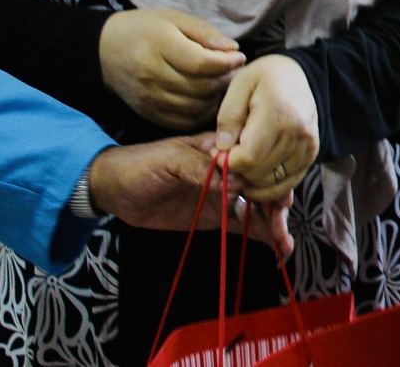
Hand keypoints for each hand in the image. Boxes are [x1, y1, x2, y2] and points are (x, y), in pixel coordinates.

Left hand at [85, 135, 294, 253]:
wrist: (114, 189)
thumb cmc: (141, 164)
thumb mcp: (169, 160)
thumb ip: (200, 168)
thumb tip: (236, 182)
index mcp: (223, 151)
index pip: (256, 162)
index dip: (271, 180)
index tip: (281, 200)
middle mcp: (230, 172)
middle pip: (263, 188)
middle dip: (277, 208)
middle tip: (283, 230)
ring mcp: (224, 196)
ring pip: (257, 209)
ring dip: (273, 225)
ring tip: (284, 246)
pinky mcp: (215, 217)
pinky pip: (242, 225)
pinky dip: (260, 235)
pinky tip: (275, 247)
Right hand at [97, 9, 244, 128]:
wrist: (104, 50)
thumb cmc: (145, 29)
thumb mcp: (174, 18)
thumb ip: (205, 33)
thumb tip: (233, 50)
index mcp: (159, 46)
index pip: (200, 64)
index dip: (226, 63)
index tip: (239, 57)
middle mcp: (151, 75)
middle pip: (200, 88)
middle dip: (224, 82)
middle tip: (234, 73)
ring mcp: (148, 98)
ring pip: (194, 108)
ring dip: (215, 100)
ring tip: (221, 85)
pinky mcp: (147, 112)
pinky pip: (182, 122)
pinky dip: (200, 114)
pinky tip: (207, 100)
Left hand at [216, 54, 318, 202]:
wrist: (295, 73)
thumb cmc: (263, 77)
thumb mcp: (238, 86)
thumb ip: (227, 119)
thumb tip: (220, 151)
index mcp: (278, 113)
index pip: (248, 158)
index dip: (226, 162)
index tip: (217, 152)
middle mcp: (298, 132)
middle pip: (259, 174)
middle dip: (237, 172)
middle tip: (228, 157)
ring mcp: (309, 144)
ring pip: (273, 183)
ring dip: (252, 181)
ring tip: (242, 164)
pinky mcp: (313, 153)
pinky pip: (289, 183)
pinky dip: (270, 187)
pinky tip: (257, 176)